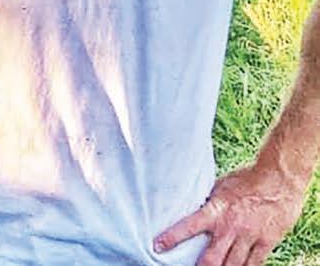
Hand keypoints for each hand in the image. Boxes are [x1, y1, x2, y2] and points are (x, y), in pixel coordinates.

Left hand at [153, 165, 307, 265]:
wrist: (279, 179)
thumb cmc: (246, 179)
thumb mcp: (220, 187)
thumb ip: (208, 202)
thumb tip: (191, 206)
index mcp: (215, 210)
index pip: (188, 226)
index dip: (172, 238)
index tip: (157, 246)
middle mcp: (231, 227)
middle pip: (211, 259)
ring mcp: (249, 236)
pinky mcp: (267, 242)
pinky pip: (254, 264)